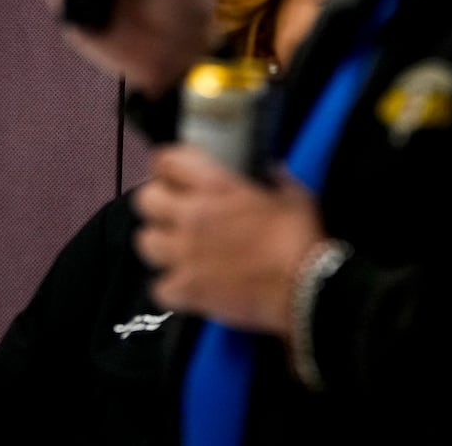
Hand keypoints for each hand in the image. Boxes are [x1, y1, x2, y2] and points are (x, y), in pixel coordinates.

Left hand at [131, 145, 324, 335]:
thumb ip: (277, 179)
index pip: (166, 160)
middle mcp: (193, 216)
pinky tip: (186, 284)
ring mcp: (185, 254)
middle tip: (173, 210)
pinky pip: (159, 287)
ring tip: (176, 248)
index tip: (173, 172)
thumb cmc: (301, 241)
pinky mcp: (188, 290)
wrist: (307, 289)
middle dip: (157, 203)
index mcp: (216, 186)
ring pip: (144, 242)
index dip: (166, 165)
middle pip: (145, 199)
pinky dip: (170, 288)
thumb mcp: (294, 196)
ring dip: (159, 243)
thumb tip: (272, 171)